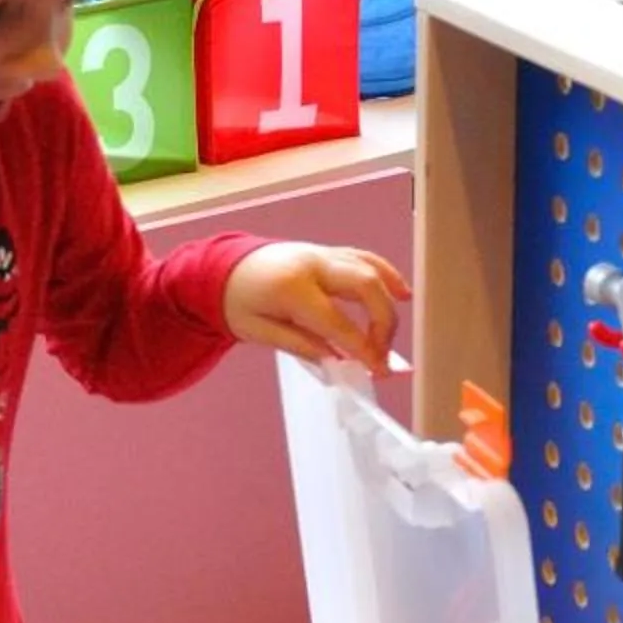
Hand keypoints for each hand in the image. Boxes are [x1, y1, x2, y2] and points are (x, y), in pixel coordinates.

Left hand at [222, 242, 409, 375]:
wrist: (221, 269)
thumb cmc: (237, 302)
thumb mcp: (259, 332)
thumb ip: (300, 345)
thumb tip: (337, 360)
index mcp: (291, 286)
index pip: (338, 321)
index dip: (362, 347)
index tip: (377, 369)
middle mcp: (312, 264)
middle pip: (365, 286)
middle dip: (383, 323)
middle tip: (381, 355)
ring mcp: (323, 254)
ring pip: (370, 269)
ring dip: (387, 303)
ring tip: (389, 336)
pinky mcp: (329, 253)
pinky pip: (365, 258)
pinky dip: (387, 274)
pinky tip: (402, 294)